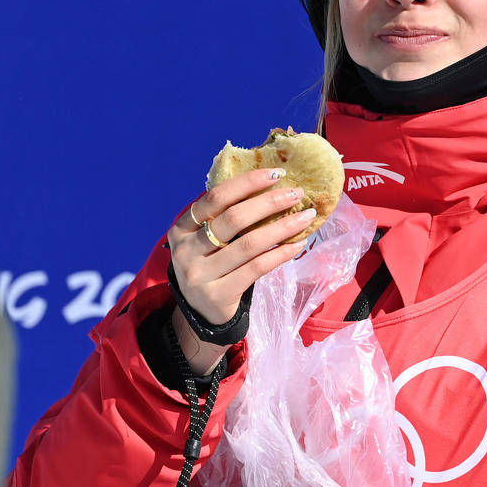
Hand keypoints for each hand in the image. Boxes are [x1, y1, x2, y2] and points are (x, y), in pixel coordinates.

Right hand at [167, 168, 313, 369]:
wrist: (201, 312)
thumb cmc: (211, 264)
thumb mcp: (205, 239)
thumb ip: (224, 216)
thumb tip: (270, 184)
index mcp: (181, 228)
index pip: (215, 198)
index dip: (247, 183)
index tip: (276, 174)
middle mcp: (186, 251)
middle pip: (233, 219)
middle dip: (269, 203)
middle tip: (297, 194)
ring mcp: (200, 275)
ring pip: (249, 244)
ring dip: (282, 228)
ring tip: (305, 217)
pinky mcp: (218, 295)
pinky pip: (257, 268)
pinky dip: (280, 254)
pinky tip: (297, 244)